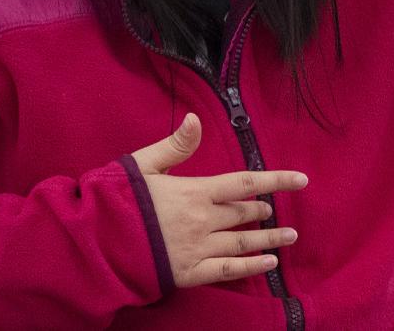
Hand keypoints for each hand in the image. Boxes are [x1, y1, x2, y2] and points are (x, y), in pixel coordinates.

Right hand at [128, 113, 308, 288]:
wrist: (92, 243)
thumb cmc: (114, 200)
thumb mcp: (142, 165)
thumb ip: (174, 145)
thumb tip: (195, 119)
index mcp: (194, 192)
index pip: (246, 183)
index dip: (277, 180)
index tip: (302, 180)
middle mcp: (202, 220)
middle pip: (244, 213)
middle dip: (261, 210)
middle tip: (272, 211)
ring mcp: (198, 248)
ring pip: (243, 242)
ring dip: (269, 238)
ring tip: (289, 236)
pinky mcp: (188, 273)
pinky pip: (228, 271)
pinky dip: (252, 267)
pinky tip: (270, 264)